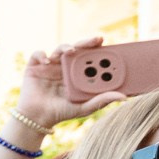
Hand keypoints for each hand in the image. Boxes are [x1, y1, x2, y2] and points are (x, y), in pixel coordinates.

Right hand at [9, 43, 125, 132]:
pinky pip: (37, 55)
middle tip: (97, 40)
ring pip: (59, 50)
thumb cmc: (61, 112)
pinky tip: (47, 61)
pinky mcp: (34, 67)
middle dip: (87, 42)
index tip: (109, 45)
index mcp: (77, 73)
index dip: (98, 50)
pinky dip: (42, 55)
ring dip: (65, 47)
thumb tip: (124, 97)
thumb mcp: (84, 107)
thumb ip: (102, 100)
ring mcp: (50, 66)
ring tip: (71, 51)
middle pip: (77, 49)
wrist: (37, 118)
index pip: (90, 58)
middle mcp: (65, 67)